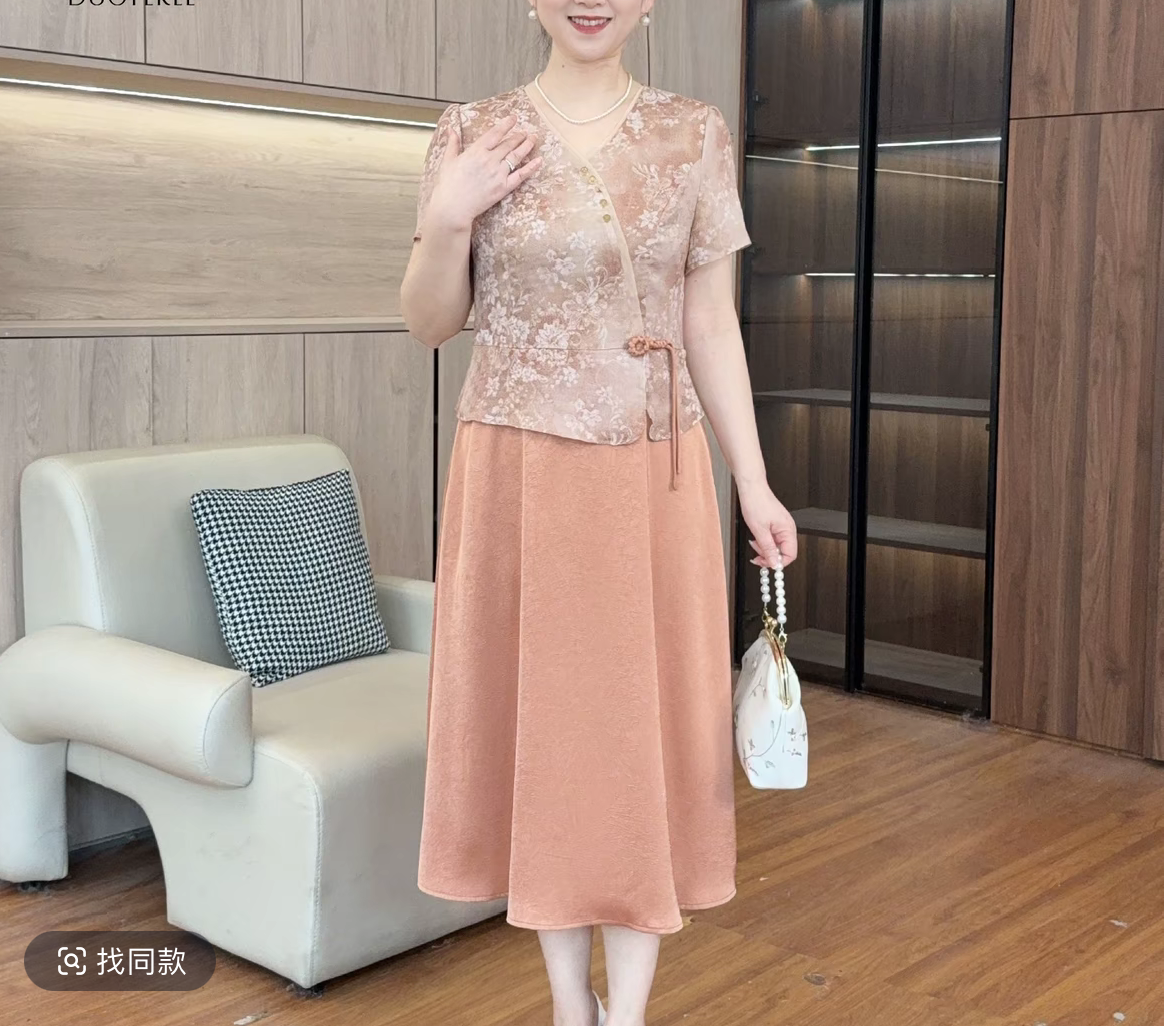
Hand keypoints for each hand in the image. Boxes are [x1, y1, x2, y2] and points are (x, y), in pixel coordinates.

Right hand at [426, 113, 541, 233]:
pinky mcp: (503, 187)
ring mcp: (498, 173)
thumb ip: (453, 144)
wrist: (453, 207)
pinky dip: (531, 167)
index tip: (513, 119)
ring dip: (526, 146)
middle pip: (508, 144)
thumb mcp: (448, 161)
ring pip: (516, 156)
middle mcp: (489, 159)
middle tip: (525, 132)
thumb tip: (452, 130)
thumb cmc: (448, 186)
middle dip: (518, 136)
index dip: (506, 125)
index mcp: (476, 151)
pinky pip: (521, 175)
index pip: (495, 133)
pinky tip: (539, 160)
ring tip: (533, 139)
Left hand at [738, 480, 797, 568]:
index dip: (778, 562)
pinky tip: (756, 538)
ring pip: (776, 546)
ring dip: (764, 549)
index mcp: (788, 530)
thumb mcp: (760, 530)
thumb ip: (768, 549)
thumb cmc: (757, 503)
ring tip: (754, 543)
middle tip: (757, 555)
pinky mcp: (775, 524)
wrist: (751, 488)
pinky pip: (772, 539)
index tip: (766, 564)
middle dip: (769, 556)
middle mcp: (787, 529)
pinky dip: (764, 542)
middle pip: (783, 552)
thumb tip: (775, 564)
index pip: (790, 555)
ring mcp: (781, 526)